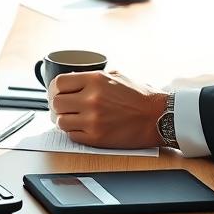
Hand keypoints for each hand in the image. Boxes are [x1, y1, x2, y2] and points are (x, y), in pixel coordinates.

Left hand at [50, 69, 165, 148]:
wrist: (158, 116)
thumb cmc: (140, 96)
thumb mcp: (115, 76)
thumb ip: (92, 77)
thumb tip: (72, 81)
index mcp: (94, 80)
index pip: (58, 83)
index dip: (55, 89)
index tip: (57, 93)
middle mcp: (91, 99)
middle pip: (56, 103)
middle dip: (58, 105)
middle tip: (64, 108)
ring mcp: (93, 119)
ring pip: (60, 121)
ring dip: (65, 120)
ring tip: (73, 119)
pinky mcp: (97, 137)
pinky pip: (72, 135)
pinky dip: (74, 132)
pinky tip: (83, 128)